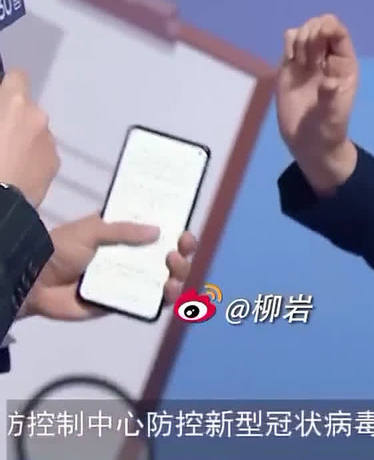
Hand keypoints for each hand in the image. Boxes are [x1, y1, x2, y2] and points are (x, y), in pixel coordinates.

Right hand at [0, 70, 59, 205]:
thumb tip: (4, 114)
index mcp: (16, 105)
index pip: (17, 78)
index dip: (6, 86)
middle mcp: (39, 119)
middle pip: (25, 110)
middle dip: (11, 119)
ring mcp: (50, 144)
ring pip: (34, 133)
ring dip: (21, 140)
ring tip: (3, 160)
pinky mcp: (55, 166)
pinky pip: (40, 154)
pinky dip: (29, 159)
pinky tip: (13, 174)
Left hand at [23, 213, 197, 320]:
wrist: (35, 283)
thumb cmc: (60, 249)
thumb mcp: (90, 230)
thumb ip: (123, 230)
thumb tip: (158, 231)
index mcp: (124, 234)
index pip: (158, 229)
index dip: (175, 229)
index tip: (183, 228)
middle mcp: (131, 256)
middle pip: (168, 255)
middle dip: (182, 252)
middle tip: (180, 248)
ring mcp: (130, 279)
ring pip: (166, 279)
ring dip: (179, 274)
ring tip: (173, 270)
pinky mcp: (124, 302)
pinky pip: (151, 302)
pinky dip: (165, 298)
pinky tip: (167, 291)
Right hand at [276, 14, 359, 192]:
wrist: (309, 142)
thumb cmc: (327, 129)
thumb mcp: (332, 117)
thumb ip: (331, 98)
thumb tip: (329, 82)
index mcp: (345, 65)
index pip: (339, 32)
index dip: (329, 28)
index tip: (319, 37)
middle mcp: (328, 58)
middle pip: (320, 25)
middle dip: (311, 33)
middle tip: (306, 58)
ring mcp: (308, 60)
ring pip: (304, 30)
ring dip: (299, 39)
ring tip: (298, 62)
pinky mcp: (290, 66)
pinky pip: (290, 41)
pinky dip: (288, 43)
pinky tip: (289, 60)